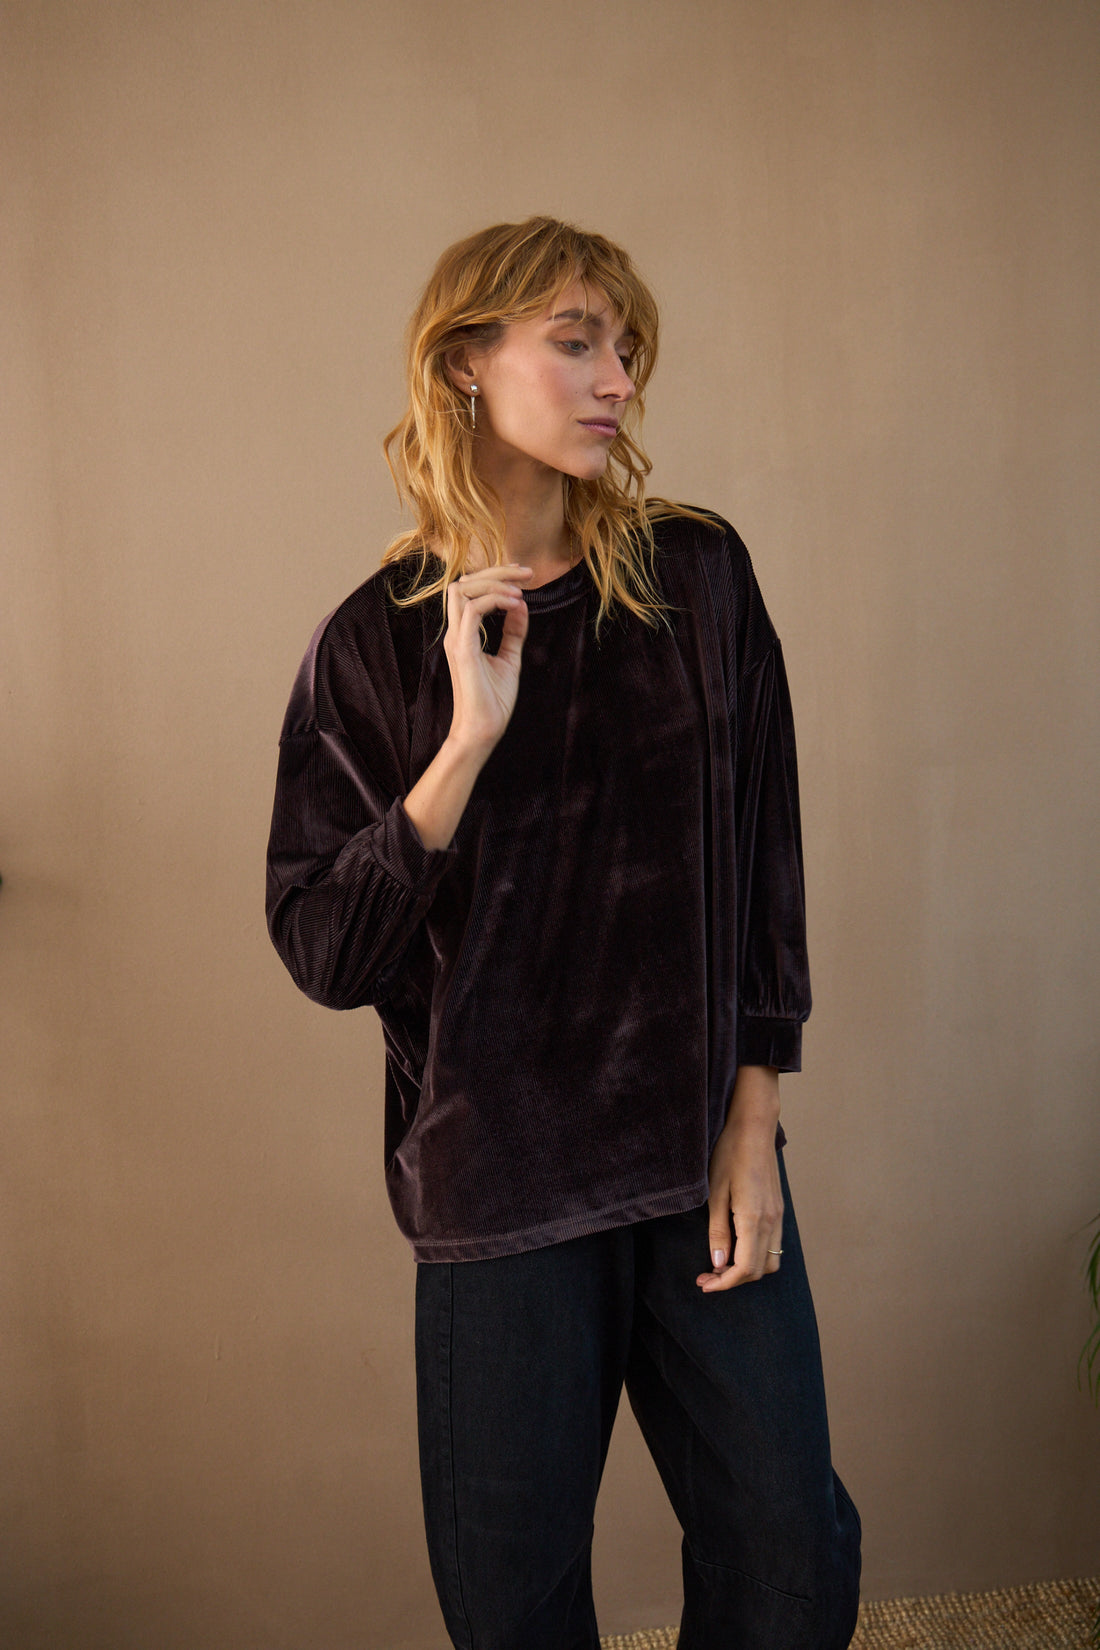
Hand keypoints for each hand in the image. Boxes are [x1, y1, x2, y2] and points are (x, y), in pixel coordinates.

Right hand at [444, 564, 531, 753]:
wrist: (484, 729)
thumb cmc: (493, 700)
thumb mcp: (510, 658)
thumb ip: (513, 632)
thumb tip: (521, 606)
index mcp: (463, 633)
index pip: (470, 590)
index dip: (495, 576)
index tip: (523, 576)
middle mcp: (456, 632)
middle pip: (463, 582)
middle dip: (496, 571)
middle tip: (527, 573)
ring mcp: (456, 639)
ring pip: (462, 590)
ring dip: (493, 583)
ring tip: (520, 591)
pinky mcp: (463, 649)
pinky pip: (472, 611)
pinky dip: (494, 600)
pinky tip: (514, 604)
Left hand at [696, 1066, 783, 1292]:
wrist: (754, 1128)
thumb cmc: (729, 1155)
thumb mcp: (715, 1193)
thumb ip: (718, 1231)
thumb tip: (718, 1263)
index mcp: (754, 1219)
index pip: (744, 1268)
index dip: (724, 1283)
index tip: (704, 1284)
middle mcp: (772, 1221)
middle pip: (759, 1270)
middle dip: (733, 1280)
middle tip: (706, 1276)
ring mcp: (779, 1216)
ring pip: (770, 1260)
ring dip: (747, 1270)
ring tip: (721, 1264)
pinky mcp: (779, 1209)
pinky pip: (773, 1245)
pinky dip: (756, 1255)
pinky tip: (736, 1247)